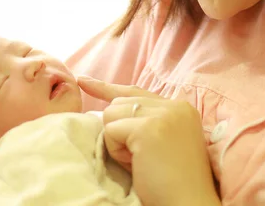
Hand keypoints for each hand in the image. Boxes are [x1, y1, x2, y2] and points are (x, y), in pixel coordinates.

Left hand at [78, 77, 220, 205]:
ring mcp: (163, 114)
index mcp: (181, 108)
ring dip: (117, 142)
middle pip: (119, 102)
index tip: (83, 81)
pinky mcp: (147, 128)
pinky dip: (116, 152)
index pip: (136, 91)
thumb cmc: (172, 184)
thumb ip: (144, 121)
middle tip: (142, 159)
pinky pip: (110, 131)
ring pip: (111, 113)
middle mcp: (175, 105)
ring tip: (141, 161)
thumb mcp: (161, 143)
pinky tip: (137, 165)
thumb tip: (108, 108)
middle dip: (120, 132)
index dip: (107, 88)